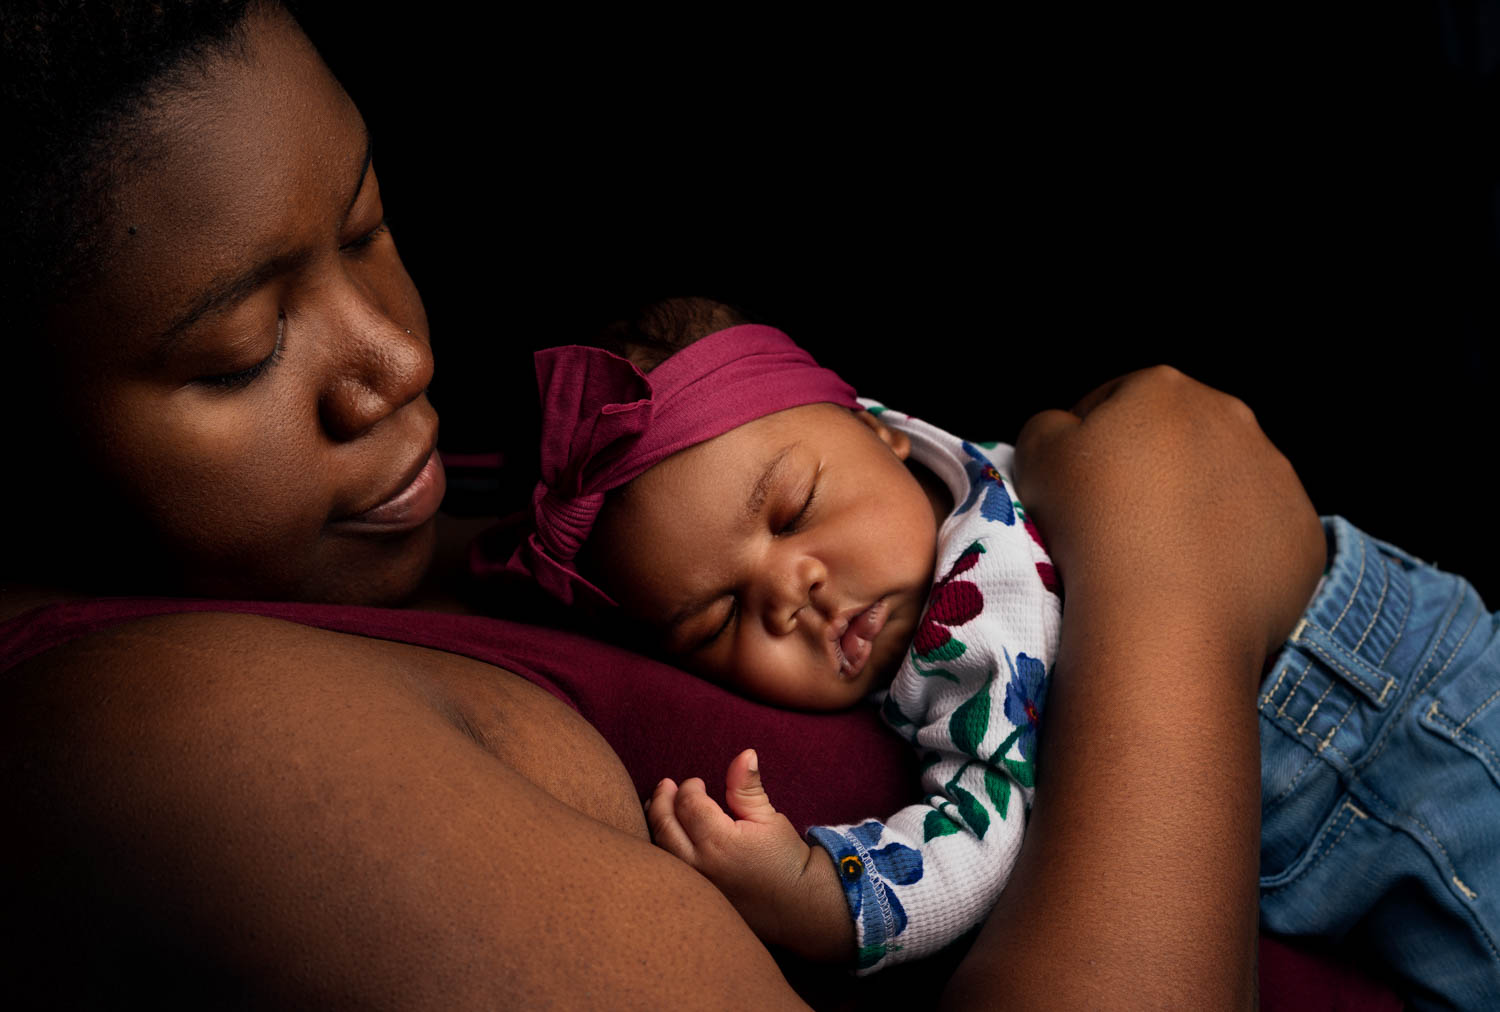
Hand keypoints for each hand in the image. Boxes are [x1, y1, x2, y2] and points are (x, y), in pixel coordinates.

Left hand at [646, 749, 854, 961]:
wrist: (799, 907)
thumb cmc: (785, 859)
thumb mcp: (769, 817)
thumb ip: (747, 787)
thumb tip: (745, 753)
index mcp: (720, 842)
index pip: (689, 804)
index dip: (690, 787)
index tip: (698, 783)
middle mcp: (700, 865)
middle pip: (665, 825)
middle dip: (662, 800)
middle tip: (666, 786)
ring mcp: (694, 886)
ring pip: (658, 850)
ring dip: (655, 823)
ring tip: (657, 806)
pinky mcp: (695, 899)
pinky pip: (666, 870)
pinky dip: (660, 848)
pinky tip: (664, 836)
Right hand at [1014, 366, 1324, 666]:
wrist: (1164, 615)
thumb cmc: (1091, 525)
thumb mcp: (1035, 456)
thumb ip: (1049, 426)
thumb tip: (1069, 430)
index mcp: (1163, 389)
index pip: (1116, 401)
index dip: (1089, 443)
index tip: (1077, 486)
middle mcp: (1232, 417)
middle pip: (1180, 437)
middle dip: (1154, 468)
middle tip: (1119, 522)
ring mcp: (1277, 475)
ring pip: (1228, 483)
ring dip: (1200, 507)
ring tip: (1163, 557)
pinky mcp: (1302, 533)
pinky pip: (1262, 535)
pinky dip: (1235, 552)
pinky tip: (1202, 582)